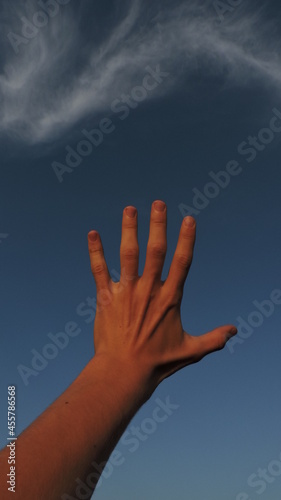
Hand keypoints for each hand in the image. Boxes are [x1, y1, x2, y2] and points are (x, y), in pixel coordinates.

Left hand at [87, 200, 236, 395]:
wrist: (123, 373)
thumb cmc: (157, 363)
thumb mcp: (190, 350)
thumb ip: (213, 339)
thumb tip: (234, 331)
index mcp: (170, 298)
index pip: (182, 262)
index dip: (187, 239)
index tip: (189, 219)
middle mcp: (149, 290)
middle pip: (155, 251)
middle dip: (157, 225)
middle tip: (158, 203)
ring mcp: (127, 292)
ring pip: (128, 255)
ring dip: (129, 230)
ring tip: (129, 208)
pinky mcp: (106, 298)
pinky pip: (99, 270)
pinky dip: (95, 251)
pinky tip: (92, 233)